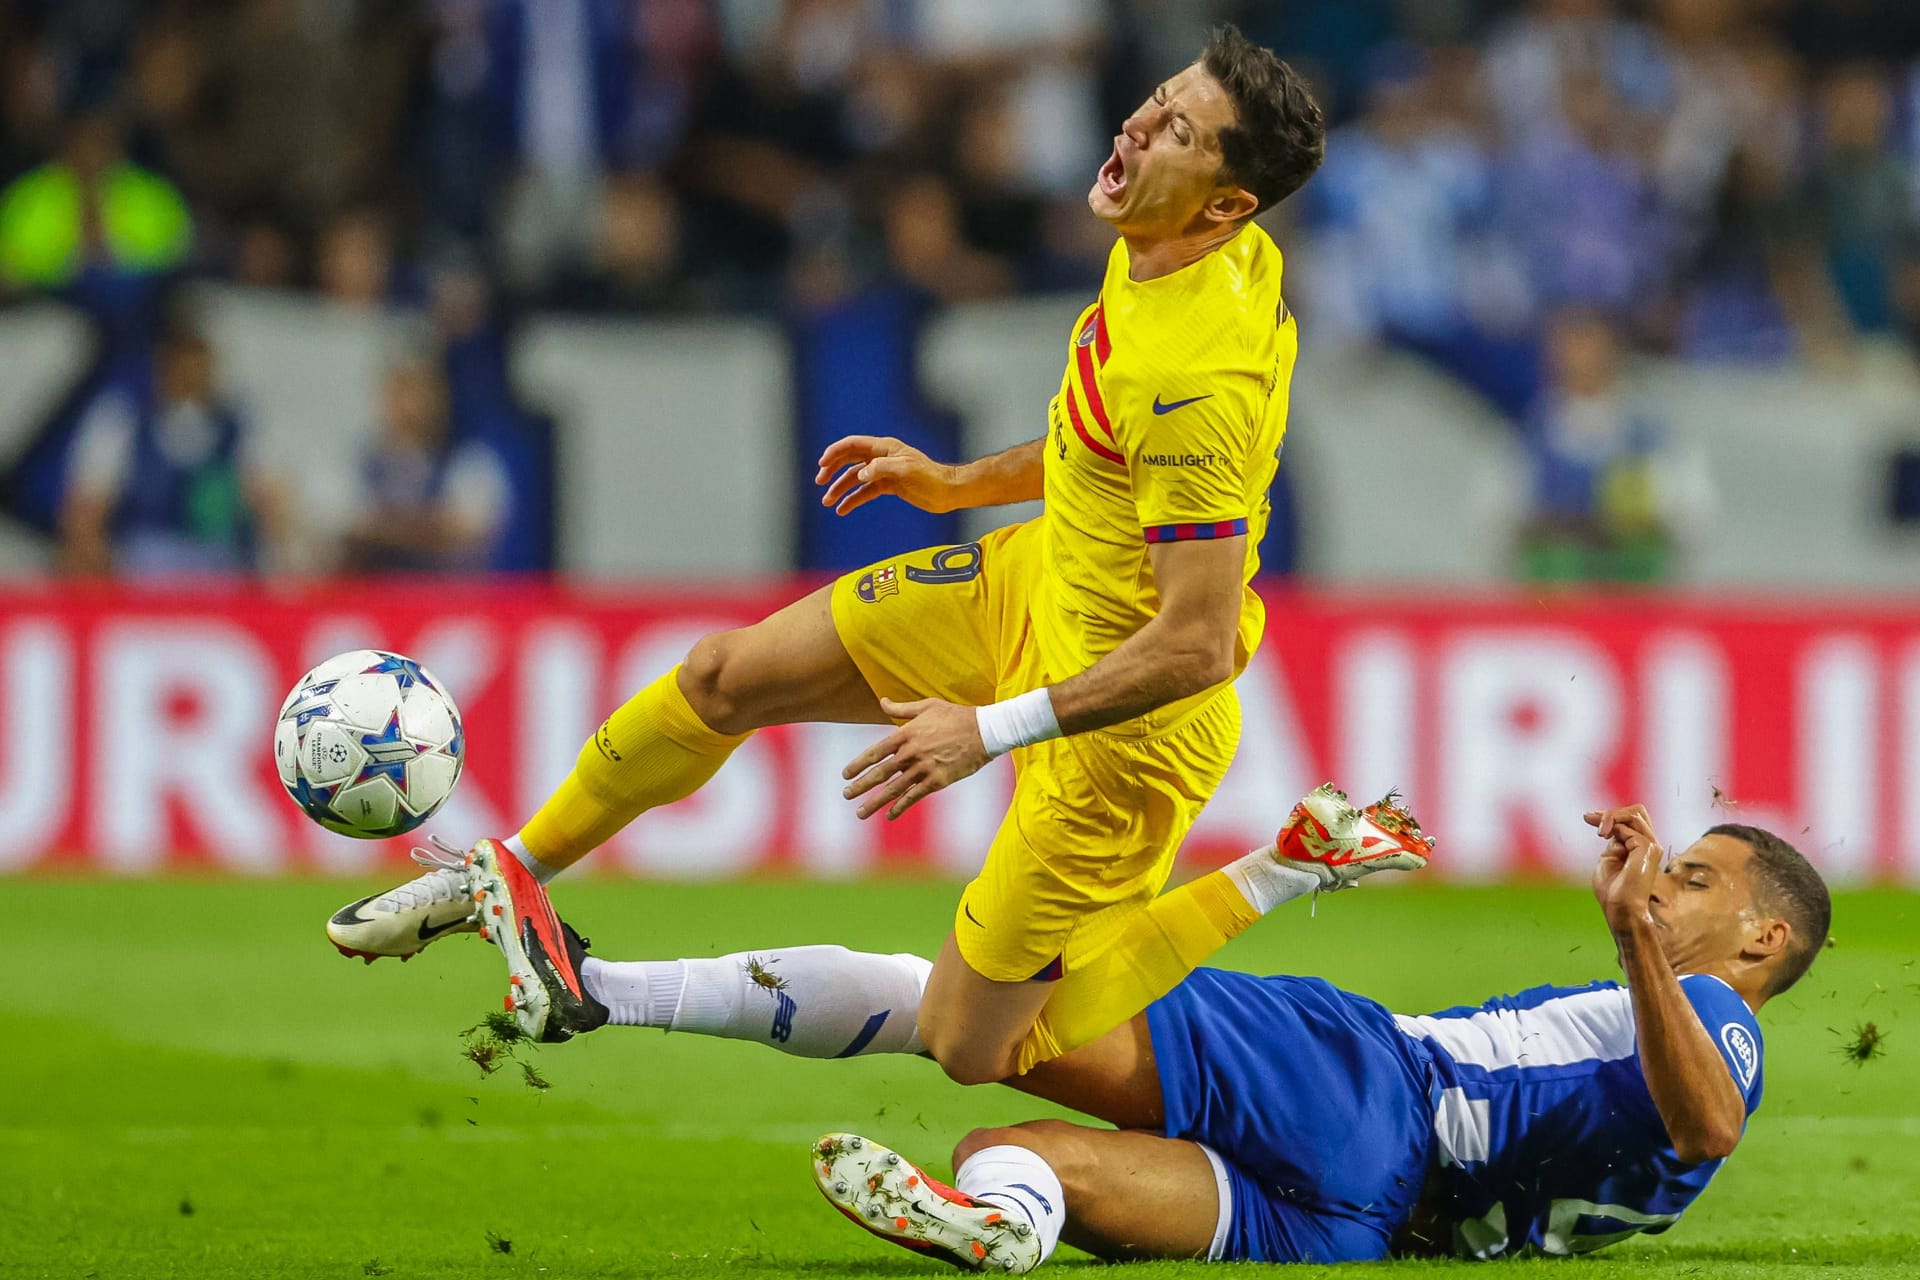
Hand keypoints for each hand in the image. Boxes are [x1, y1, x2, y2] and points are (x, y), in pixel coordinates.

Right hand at [816, 436, 962, 515]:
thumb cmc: (931, 477)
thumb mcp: (906, 469)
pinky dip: (853, 499)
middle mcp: (882, 457)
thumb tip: (860, 473)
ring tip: (827, 502)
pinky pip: (865, 492)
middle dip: (832, 470)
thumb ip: (881, 468)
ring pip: (855, 478)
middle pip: (850, 460)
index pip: (853, 445)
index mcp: (885, 448)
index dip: (835, 452)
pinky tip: (843, 509)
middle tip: (819, 482)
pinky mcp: (889, 486)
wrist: (948, 492)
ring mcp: (884, 472)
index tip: (821, 464)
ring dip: (840, 488)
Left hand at [842, 697, 989, 819]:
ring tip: (860, 813)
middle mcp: (912, 753)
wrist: (985, 731)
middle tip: (846, 795)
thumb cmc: (956, 716)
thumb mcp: (928, 706)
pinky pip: (915, 796)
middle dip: (860, 786)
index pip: (874, 752)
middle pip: (880, 773)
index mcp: (906, 734)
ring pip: (894, 789)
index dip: (858, 764)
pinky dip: (901, 807)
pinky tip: (890, 815)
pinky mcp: (938, 781)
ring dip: (875, 802)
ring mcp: (924, 768)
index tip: (845, 775)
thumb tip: (882, 701)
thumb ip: (902, 708)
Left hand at [1585, 804, 1663, 932]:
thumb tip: (1611, 825)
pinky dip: (1612, 826)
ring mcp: (1651, 846)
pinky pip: (1628, 827)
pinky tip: (1603, 836)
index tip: (1588, 818)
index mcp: (1640, 847)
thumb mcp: (1608, 858)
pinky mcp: (1648, 848)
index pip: (1631, 819)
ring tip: (1598, 831)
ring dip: (1610, 816)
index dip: (1610, 815)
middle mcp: (1649, 845)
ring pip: (1634, 814)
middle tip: (1592, 819)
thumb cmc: (1613, 891)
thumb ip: (1613, 841)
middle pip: (1637, 811)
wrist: (1620, 909)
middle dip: (1614, 811)